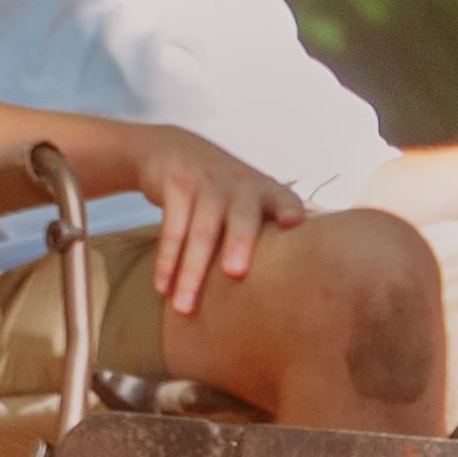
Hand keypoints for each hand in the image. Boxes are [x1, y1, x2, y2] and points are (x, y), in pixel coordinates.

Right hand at [115, 129, 312, 319]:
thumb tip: (294, 288)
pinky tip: (163, 287)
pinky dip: (166, 259)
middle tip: (235, 272)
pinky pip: (171, 227)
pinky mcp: (176, 185)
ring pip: (200, 231)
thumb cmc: (224, 191)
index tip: (292, 224)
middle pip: (241, 217)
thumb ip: (269, 230)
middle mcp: (240, 185)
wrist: (173, 149)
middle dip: (238, 243)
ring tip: (185, 307)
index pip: (285, 199)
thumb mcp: (249, 199)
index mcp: (266, 191)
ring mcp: (207, 184)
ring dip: (191, 271)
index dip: (289, 210)